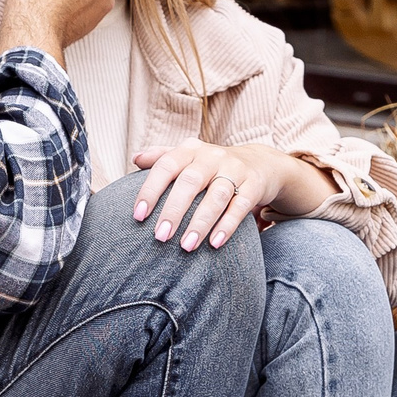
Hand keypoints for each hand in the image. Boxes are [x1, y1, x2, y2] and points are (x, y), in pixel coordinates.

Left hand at [130, 141, 330, 251]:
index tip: (138, 216)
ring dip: (200, 222)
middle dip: (174, 210)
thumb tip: (135, 158)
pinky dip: (227, 225)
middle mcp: (212, 156)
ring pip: (217, 196)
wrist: (260, 163)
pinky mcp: (254, 185)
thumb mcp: (189, 157)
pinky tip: (214, 244)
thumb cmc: (212, 166)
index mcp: (190, 150)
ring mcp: (235, 170)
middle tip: (160, 237)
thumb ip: (162, 156)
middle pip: (190, 182)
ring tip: (186, 247)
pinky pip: (240, 206)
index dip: (151, 190)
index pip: (166, 166)